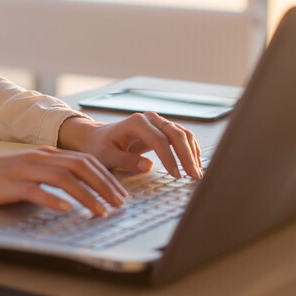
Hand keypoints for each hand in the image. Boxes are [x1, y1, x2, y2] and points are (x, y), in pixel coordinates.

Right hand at [0, 149, 127, 215]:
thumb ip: (51, 175)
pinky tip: (67, 210)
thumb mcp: (30, 171)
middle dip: (104, 185)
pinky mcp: (12, 184)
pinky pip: (37, 191)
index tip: (120, 192)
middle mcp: (40, 157)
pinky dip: (54, 200)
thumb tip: (77, 191)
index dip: (106, 176)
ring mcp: (26, 169)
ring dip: (87, 195)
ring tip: (102, 210)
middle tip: (119, 203)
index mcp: (47, 153)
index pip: (85, 161)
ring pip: (65, 178)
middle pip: (81, 167)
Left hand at [58, 112, 203, 179]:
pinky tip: (196, 163)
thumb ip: (127, 161)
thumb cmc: (100, 147)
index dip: (170, 158)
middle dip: (187, 156)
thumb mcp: (107, 157)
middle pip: (176, 134)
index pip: (159, 140)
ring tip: (196, 174)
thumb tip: (149, 167)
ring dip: (192, 153)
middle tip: (193, 177)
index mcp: (136, 122)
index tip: (176, 175)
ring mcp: (158, 122)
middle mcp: (150, 118)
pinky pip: (182, 136)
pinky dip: (191, 149)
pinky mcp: (163, 129)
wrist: (98, 138)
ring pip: (182, 134)